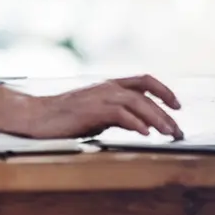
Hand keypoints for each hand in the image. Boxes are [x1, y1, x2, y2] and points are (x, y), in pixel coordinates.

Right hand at [0, 74, 183, 139]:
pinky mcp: (91, 110)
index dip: (164, 91)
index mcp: (108, 85)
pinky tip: (145, 134)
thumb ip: (117, 113)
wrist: (36, 117)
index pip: (144, 81)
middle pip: (146, 94)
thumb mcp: (96, 112)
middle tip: (178, 130)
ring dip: (157, 119)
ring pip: (137, 103)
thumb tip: (141, 124)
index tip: (177, 106)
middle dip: (166, 113)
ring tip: (169, 133)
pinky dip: (136, 123)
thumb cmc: (63, 118)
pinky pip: (120, 114)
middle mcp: (107, 87)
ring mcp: (99, 97)